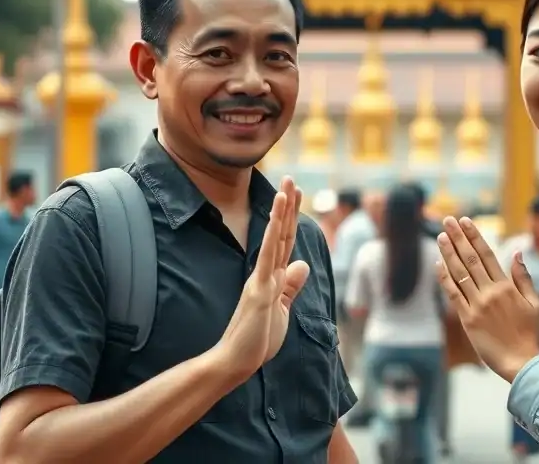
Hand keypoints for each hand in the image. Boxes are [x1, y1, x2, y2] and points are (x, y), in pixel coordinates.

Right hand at [215, 177, 309, 383]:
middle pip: (281, 233)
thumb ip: (290, 287)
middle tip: (291, 178)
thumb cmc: (256, 340)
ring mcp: (261, 279)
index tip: (296, 195)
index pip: (285, 242)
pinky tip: (277, 216)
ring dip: (281, 213)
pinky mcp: (259, 290)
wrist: (235, 361)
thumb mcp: (281, 310)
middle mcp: (265, 273)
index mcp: (271, 278)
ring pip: (274, 240)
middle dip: (288, 206)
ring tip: (286, 188)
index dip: (291, 218)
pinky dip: (274, 235)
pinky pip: (268, 257)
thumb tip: (302, 264)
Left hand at [436, 216, 538, 382]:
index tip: (466, 221)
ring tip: (440, 236)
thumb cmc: (531, 334)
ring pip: (459, 274)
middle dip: (458, 237)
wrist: (522, 363)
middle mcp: (490, 292)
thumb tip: (517, 253)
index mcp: (507, 287)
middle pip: (470, 259)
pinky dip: (444, 279)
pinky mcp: (467, 320)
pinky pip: (453, 295)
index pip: (487, 254)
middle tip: (447, 220)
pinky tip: (438, 265)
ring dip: (448, 253)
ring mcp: (477, 305)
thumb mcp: (534, 303)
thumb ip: (524, 278)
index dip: (474, 236)